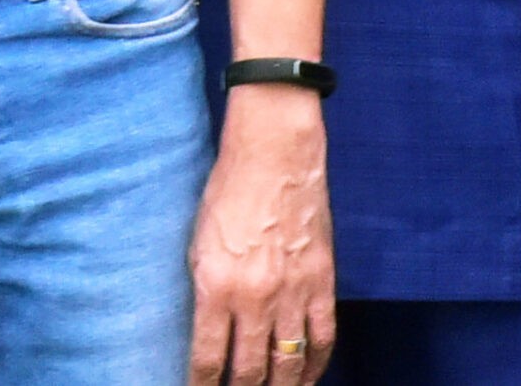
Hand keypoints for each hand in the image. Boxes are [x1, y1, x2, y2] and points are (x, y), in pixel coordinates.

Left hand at [188, 87, 333, 385]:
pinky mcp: (322, 285)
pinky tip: (306, 376)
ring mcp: (293, 295)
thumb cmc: (227, 192)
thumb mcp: (198, 240)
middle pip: (251, 369)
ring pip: (289, 363)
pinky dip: (315, 365)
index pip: (209, 356)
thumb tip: (205, 325)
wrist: (275, 158)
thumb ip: (204, 285)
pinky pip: (322, 340)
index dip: (202, 383)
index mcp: (216, 286)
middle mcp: (255, 299)